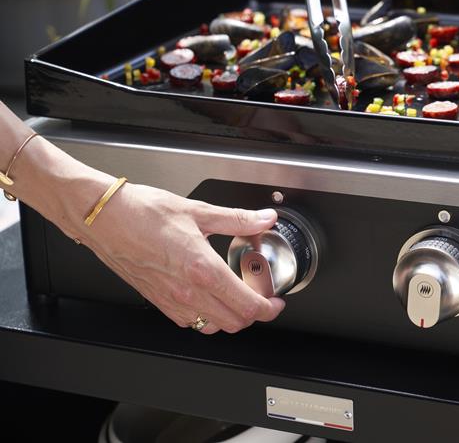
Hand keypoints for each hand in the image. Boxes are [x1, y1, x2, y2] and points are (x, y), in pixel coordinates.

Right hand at [80, 183, 285, 334]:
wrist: (102, 218)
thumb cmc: (141, 211)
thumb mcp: (198, 211)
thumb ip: (237, 219)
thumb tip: (264, 218)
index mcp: (202, 268)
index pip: (246, 305)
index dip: (268, 308)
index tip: (276, 301)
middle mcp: (187, 290)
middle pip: (234, 323)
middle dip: (254, 315)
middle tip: (262, 299)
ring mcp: (171, 299)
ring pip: (212, 327)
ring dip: (230, 318)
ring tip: (237, 298)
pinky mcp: (157, 301)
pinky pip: (189, 322)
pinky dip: (206, 317)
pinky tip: (208, 297)